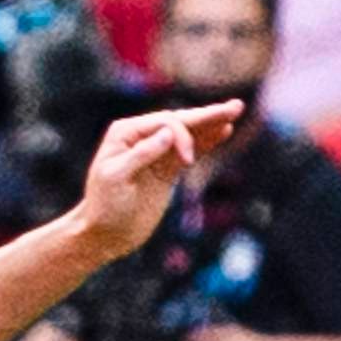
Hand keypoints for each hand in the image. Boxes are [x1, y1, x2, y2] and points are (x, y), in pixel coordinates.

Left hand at [72, 100, 244, 255]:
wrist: (107, 234)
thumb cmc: (105, 206)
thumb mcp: (117, 178)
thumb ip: (142, 154)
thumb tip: (167, 132)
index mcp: (126, 133)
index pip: (163, 123)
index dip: (182, 135)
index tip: (187, 161)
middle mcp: (142, 137)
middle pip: (180, 122)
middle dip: (207, 115)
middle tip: (236, 106)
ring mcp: (157, 153)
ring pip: (189, 134)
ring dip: (212, 123)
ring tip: (235, 110)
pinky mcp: (168, 169)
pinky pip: (192, 151)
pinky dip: (208, 142)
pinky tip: (224, 131)